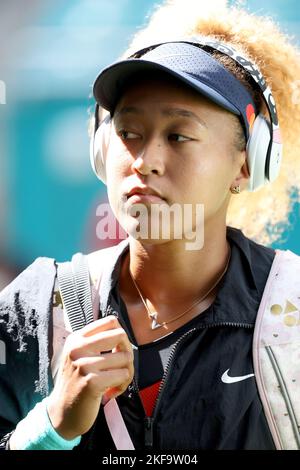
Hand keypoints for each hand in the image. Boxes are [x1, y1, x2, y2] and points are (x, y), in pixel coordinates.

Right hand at [47, 315, 133, 439]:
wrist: (61, 413)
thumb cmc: (76, 384)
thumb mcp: (79, 356)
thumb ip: (96, 342)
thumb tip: (122, 333)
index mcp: (76, 338)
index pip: (110, 321)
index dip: (120, 336)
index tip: (116, 350)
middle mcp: (78, 348)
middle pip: (120, 335)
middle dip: (127, 351)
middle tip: (121, 366)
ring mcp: (84, 364)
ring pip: (125, 357)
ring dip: (126, 373)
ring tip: (114, 383)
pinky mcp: (92, 381)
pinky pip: (123, 374)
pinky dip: (122, 384)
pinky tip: (111, 392)